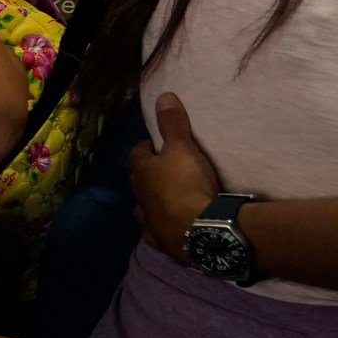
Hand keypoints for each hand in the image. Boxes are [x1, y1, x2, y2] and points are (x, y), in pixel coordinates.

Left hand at [131, 92, 219, 262]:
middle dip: (147, 175)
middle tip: (164, 171)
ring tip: (167, 200)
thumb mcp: (183, 148)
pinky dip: (161, 229)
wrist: (200, 229)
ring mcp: (148, 222)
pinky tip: (169, 229)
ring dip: (152, 203)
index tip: (158, 145)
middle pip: (138, 182)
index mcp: (142, 173)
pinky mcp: (161, 242)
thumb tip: (163, 95)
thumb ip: (173, 124)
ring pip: (143, 209)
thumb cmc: (188, 184)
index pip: (138, 154)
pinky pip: (155, 234)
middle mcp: (140, 198)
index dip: (147, 148)